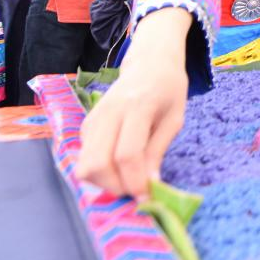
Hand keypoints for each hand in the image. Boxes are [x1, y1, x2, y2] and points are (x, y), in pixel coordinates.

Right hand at [75, 9, 190, 199]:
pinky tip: (119, 166)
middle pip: (97, 164)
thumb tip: (149, 186)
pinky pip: (85, 158)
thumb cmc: (168, 89)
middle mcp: (109, 112)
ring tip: (128, 178)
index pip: (127, 154)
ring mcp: (93, 118)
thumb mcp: (175, 118)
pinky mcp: (85, 125)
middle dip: (116, 186)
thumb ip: (158, 151)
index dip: (135, 181)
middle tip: (137, 189)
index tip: (147, 197)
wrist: (149, 62)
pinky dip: (100, 171)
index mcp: (138, 107)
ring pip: (85, 165)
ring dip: (106, 182)